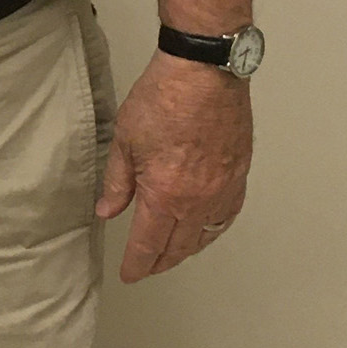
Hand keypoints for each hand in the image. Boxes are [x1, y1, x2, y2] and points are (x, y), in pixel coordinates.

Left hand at [95, 51, 250, 281]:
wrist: (204, 73)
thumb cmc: (163, 99)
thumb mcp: (125, 140)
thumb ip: (117, 182)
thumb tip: (108, 211)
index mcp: (164, 196)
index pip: (148, 245)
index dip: (137, 265)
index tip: (130, 274)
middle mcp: (197, 201)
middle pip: (178, 247)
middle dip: (160, 261)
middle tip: (147, 267)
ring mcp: (222, 190)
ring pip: (205, 235)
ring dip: (187, 249)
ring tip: (173, 252)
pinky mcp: (239, 175)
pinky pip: (227, 215)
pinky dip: (213, 229)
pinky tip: (205, 228)